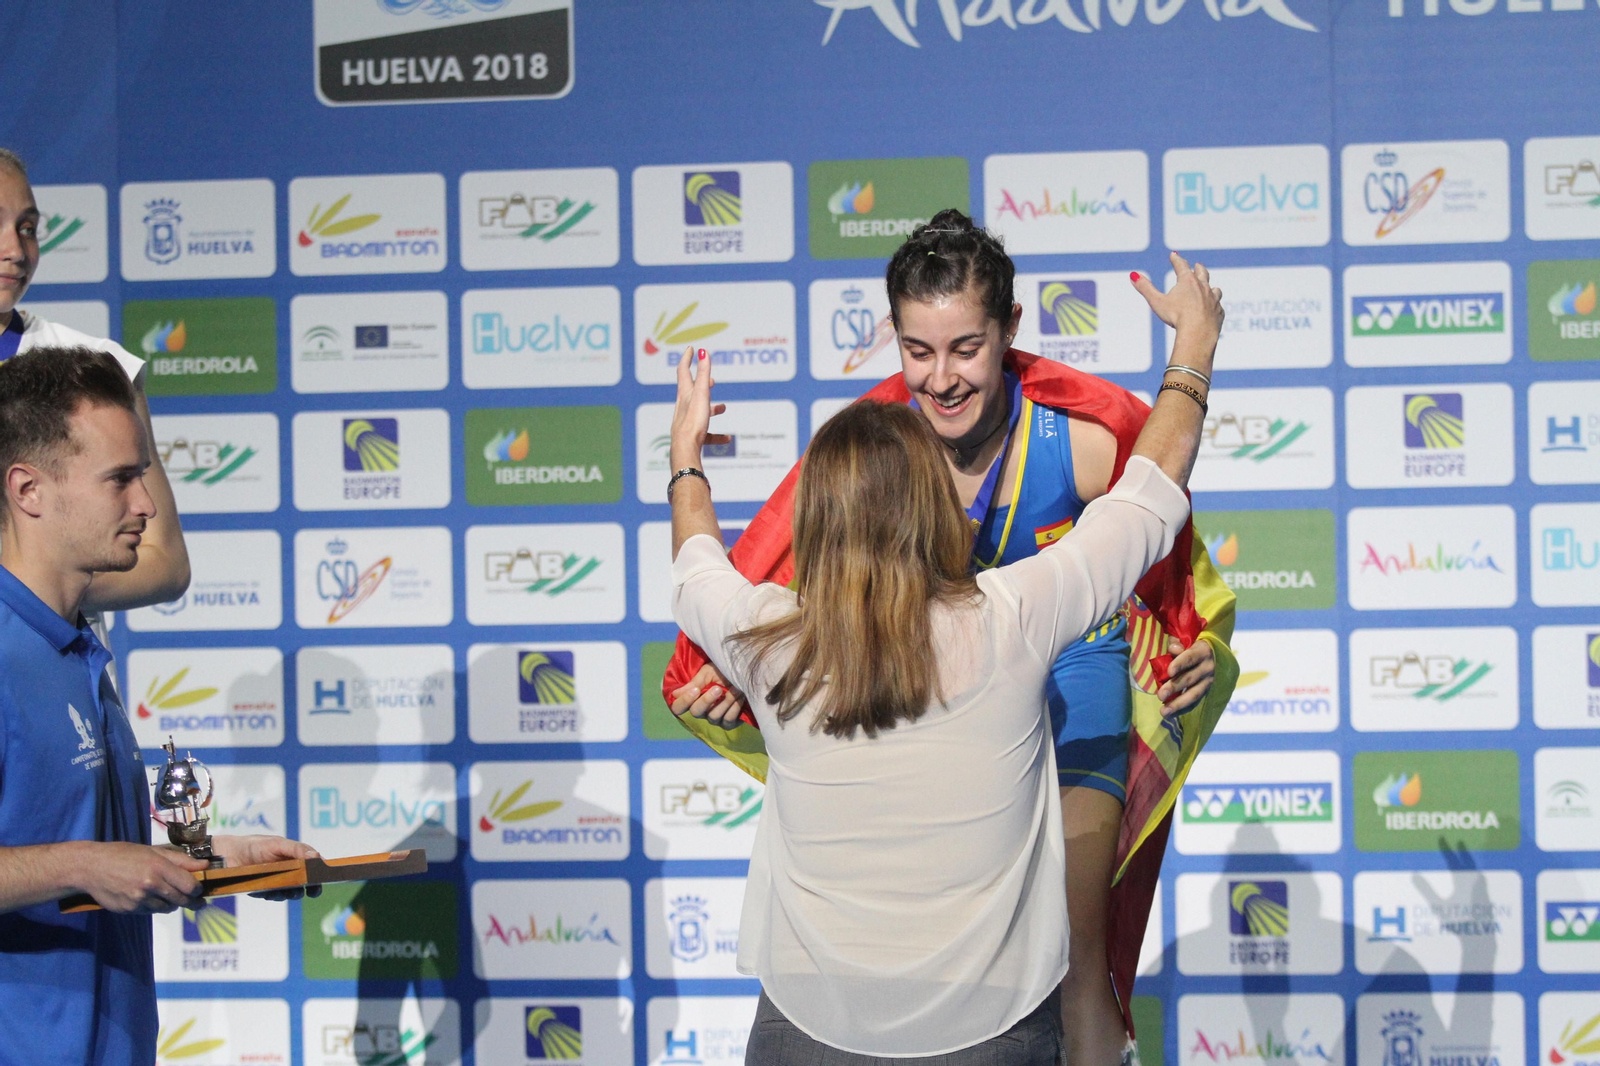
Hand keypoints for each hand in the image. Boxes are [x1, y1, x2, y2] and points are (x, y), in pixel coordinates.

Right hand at [78, 842, 206, 913]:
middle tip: (197, 901)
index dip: (198, 889)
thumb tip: (204, 866)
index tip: (200, 889)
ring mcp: (139, 900)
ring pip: (167, 908)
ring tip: (169, 895)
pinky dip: (155, 906)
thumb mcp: (153, 851)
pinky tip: (150, 897)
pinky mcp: (129, 910)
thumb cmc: (123, 855)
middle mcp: (150, 885)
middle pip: (181, 900)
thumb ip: (180, 860)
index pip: (189, 885)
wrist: (91, 868)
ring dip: (172, 904)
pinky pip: (151, 912)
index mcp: (158, 867)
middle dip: (191, 901)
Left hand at [212, 835, 324, 900]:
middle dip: (310, 887)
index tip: (325, 878)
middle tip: (312, 892)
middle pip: (305, 880)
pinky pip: (275, 896)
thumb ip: (297, 850)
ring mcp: (276, 880)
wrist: (226, 855)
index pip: (312, 864)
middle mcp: (287, 868)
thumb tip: (317, 856)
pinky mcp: (264, 890)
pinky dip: (275, 895)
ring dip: (291, 892)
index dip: (320, 871)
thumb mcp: (276, 844)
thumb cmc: (253, 845)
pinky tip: (269, 891)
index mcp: (293, 855)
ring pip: (291, 891)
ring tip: (286, 890)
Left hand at [669, 346, 731, 471]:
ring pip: (700, 411)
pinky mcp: (693, 437)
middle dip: (701, 383)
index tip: (691, 349)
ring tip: (723, 407)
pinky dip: (717, 434)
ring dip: (711, 407)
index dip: (687, 358)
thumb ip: (703, 373)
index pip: (683, 371)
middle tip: (710, 379)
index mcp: (685, 394)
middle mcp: (684, 407)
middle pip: (691, 391)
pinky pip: (706, 433)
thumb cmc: (693, 422)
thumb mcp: (701, 394)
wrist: (685, 450)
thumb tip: (702, 351)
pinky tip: (727, 439)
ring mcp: (687, 422)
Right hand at [670, 663, 747, 728]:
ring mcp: (715, 718)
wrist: (746, 672)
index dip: (684, 701)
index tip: (695, 690)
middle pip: (696, 712)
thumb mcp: (708, 672)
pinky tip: (739, 697)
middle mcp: (702, 711)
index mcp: (693, 698)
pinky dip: (734, 707)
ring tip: (733, 689)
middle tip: (718, 688)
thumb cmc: (723, 670)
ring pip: (713, 717)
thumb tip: (674, 694)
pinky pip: (728, 720)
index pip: (678, 707)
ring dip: (725, 701)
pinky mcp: (729, 723)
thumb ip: (694, 683)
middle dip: (707, 700)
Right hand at [1130, 252, 1224, 342]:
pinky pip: (1218, 307)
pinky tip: (1212, 310)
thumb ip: (1145, 288)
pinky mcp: (1219, 313)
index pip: (1181, 265)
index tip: (1174, 255)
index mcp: (1187, 281)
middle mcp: (1203, 287)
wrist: (1198, 332)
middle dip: (1198, 268)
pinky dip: (1215, 306)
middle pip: (1202, 273)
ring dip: (1210, 287)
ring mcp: (1213, 299)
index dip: (1176, 259)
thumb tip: (1134, 275)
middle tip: (1196, 265)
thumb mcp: (1157, 302)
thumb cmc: (1177, 317)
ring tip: (1209, 288)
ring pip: (1214, 289)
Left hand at [1157, 636, 1214, 716]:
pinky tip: (1170, 715)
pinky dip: (1182, 710)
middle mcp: (1208, 667)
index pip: (1190, 658)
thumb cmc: (1189, 645)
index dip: (1180, 664)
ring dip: (1178, 704)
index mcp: (1202, 651)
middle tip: (1160, 695)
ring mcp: (1208, 681)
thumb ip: (1176, 643)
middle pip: (1190, 679)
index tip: (1169, 672)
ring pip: (1194, 694)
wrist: (1210, 653)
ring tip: (1164, 712)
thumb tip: (1173, 649)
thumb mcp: (1184, 640)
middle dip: (1174, 687)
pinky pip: (1194, 703)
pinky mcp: (1205, 691)